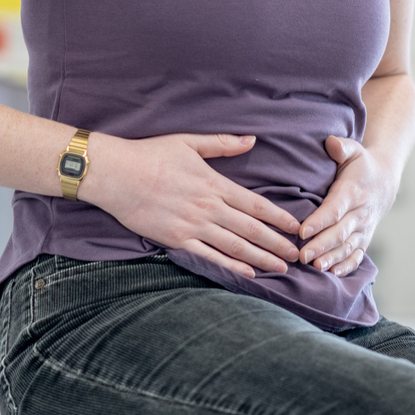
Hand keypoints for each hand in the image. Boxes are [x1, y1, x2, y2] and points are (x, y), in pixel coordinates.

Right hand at [81, 133, 303, 278]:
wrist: (115, 174)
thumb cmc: (150, 154)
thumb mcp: (188, 141)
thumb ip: (222, 143)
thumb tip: (251, 139)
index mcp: (215, 184)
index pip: (256, 204)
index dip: (279, 218)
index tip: (297, 228)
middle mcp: (209, 208)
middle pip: (252, 230)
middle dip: (278, 244)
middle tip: (298, 256)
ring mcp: (193, 226)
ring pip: (236, 247)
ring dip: (261, 259)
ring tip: (281, 269)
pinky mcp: (177, 240)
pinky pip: (209, 257)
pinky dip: (231, 267)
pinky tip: (248, 275)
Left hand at [297, 136, 397, 277]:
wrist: (384, 181)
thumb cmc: (361, 165)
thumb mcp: (353, 150)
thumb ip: (341, 147)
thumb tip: (331, 143)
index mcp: (353, 191)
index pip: (335, 209)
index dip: (319, 221)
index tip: (302, 230)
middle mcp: (360, 213)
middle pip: (340, 232)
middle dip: (321, 245)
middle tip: (302, 255)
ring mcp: (364, 228)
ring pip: (347, 247)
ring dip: (332, 258)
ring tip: (315, 267)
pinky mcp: (364, 239)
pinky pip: (357, 256)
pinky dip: (347, 266)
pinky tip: (333, 274)